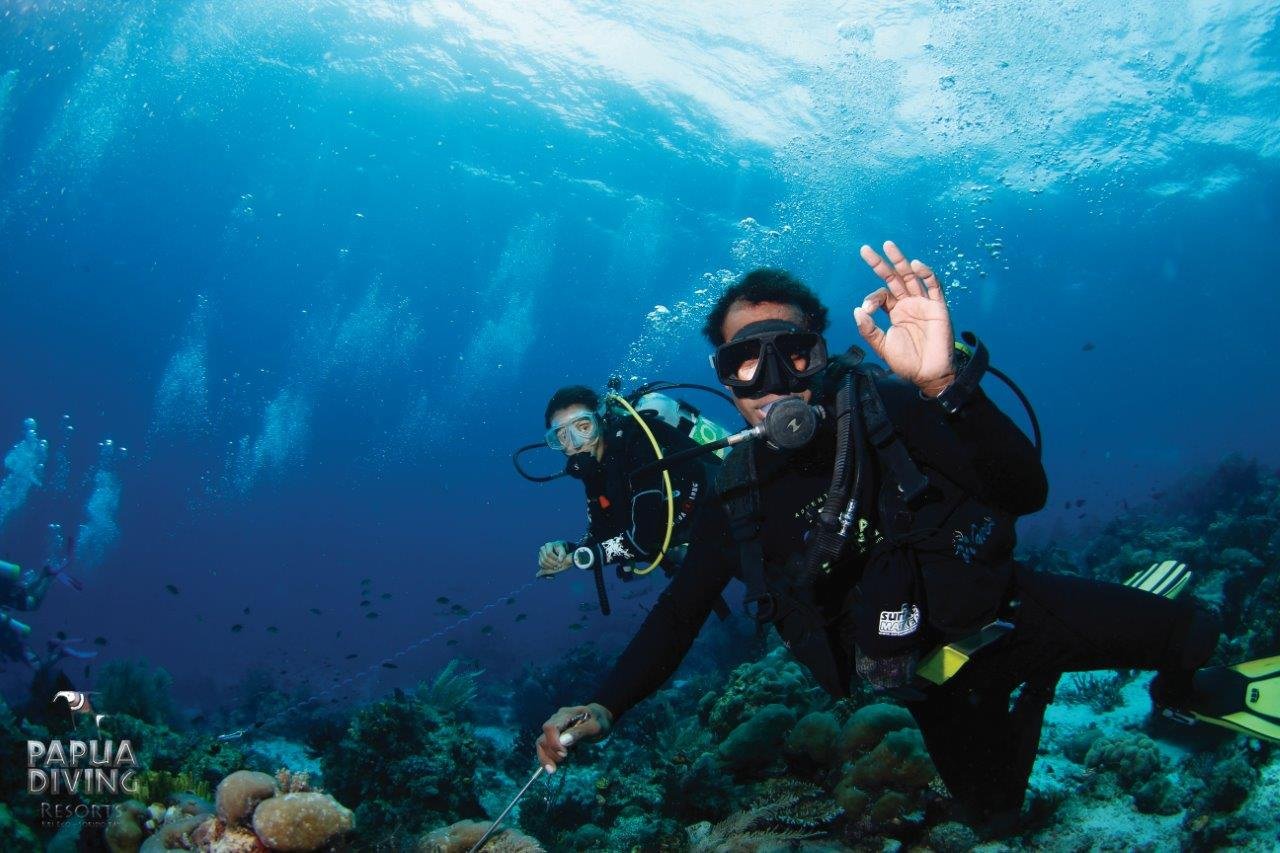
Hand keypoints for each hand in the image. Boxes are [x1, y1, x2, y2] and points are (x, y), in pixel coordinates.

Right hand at [535, 703, 612, 772]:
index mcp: (565, 715)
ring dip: (546, 758)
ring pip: (541, 744)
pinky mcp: (554, 738)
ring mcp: (554, 729)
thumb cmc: (598, 721)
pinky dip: (546, 759)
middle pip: (543, 738)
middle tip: (564, 760)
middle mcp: (556, 721)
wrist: (599, 719)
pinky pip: (545, 748)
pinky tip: (552, 767)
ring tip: (555, 768)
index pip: (550, 727)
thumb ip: (579, 732)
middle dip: (551, 753)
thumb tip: (562, 742)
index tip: (564, 754)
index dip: (553, 743)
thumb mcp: (595, 726)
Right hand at [536, 541, 572, 577]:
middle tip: (559, 566)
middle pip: (545, 558)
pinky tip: (553, 568)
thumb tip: (560, 560)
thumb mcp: (563, 550)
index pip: (549, 553)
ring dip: (550, 567)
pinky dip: (546, 568)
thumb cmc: (561, 549)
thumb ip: (562, 554)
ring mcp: (540, 554)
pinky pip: (541, 565)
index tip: (561, 561)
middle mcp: (542, 549)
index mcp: (548, 545)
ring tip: (556, 568)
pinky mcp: (540, 559)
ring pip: (542, 562)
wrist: (558, 549)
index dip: (555, 558)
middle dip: (553, 563)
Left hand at [855, 241, 956, 395]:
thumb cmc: (906, 362)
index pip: (882, 294)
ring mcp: (923, 303)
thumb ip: (869, 329)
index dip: (872, 298)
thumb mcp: (882, 345)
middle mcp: (909, 303)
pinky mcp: (938, 307)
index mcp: (895, 311)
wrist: (928, 373)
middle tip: (865, 249)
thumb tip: (857, 310)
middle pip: (894, 278)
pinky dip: (926, 274)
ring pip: (911, 277)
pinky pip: (933, 286)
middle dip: (881, 263)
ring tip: (888, 245)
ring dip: (900, 261)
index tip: (867, 309)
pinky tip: (915, 265)